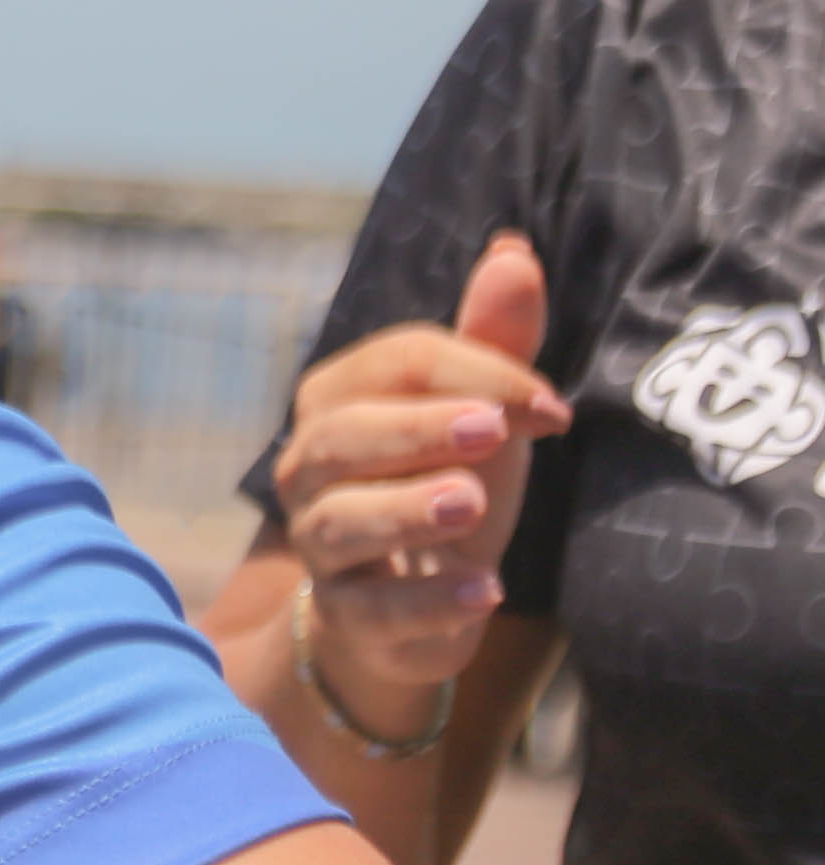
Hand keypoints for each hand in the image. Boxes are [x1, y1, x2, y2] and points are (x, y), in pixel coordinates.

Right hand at [271, 231, 569, 703]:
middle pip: (345, 435)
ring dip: (406, 509)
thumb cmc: (446, 484)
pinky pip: (372, 609)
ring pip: (340, 520)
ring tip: (473, 503)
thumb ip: (492, 341)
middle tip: (494, 430)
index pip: (395, 363)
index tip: (553, 407)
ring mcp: (320, 544)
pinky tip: (483, 592)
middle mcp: (310, 467)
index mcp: (340, 400)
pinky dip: (426, 602)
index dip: (477, 372)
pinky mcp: (348, 617)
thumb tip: (512, 248)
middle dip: (418, 428)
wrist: (409, 605)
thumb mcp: (479, 415)